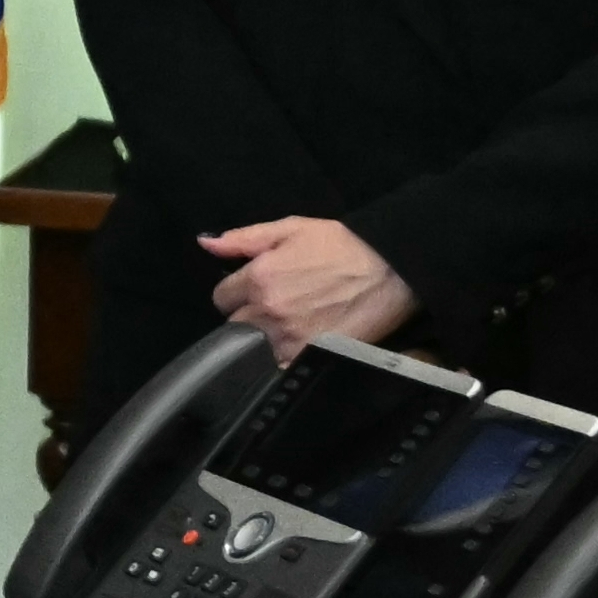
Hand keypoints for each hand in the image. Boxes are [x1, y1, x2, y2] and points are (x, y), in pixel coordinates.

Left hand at [200, 219, 413, 348]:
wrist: (392, 270)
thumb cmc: (343, 246)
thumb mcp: (292, 229)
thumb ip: (244, 238)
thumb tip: (205, 242)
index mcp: (259, 278)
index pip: (220, 298)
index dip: (235, 293)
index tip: (251, 291)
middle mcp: (269, 312)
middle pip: (234, 326)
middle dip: (246, 316)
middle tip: (271, 308)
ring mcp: (289, 339)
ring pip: (253, 349)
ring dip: (262, 340)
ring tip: (285, 327)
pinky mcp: (310, 358)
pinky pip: (277, 368)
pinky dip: (279, 361)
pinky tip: (294, 347)